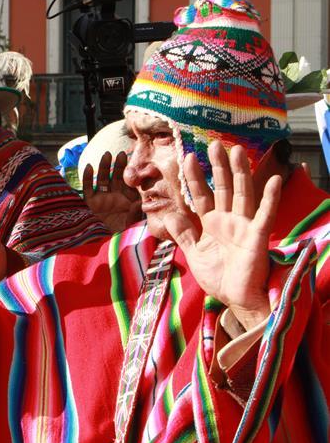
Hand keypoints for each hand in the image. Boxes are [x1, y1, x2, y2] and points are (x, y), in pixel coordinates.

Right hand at [82, 151, 141, 232]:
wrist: (105, 245)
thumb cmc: (122, 235)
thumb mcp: (132, 224)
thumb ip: (135, 213)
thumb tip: (138, 202)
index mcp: (128, 199)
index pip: (130, 182)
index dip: (132, 171)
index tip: (135, 160)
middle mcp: (115, 196)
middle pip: (116, 176)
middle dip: (118, 165)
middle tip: (121, 154)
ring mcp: (102, 198)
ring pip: (102, 178)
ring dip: (104, 167)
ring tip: (107, 155)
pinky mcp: (90, 202)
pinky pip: (88, 187)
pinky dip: (87, 177)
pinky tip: (90, 167)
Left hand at [164, 142, 281, 330]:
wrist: (236, 299)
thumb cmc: (218, 276)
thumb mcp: (194, 254)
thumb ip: (183, 235)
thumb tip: (168, 216)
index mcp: (212, 223)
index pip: (202, 195)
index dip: (195, 178)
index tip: (188, 158)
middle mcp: (229, 220)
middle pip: (223, 188)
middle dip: (218, 167)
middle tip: (214, 143)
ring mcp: (244, 226)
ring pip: (242, 194)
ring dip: (241, 173)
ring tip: (237, 151)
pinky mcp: (257, 236)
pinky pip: (264, 215)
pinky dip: (269, 198)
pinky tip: (273, 180)